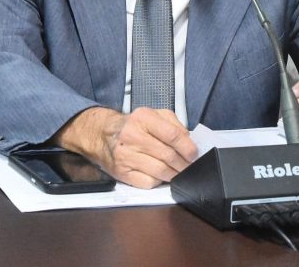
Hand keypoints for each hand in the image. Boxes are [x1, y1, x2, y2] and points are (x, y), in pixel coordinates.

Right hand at [53, 106, 196, 188]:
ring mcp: (126, 155)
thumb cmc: (134, 126)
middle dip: (184, 164)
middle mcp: (133, 136)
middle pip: (168, 155)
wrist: (104, 135)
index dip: (187, 147)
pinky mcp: (122, 172)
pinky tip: (161, 176)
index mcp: (143, 118)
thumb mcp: (154, 115)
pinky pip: (148, 182)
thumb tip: (189, 142)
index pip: (172, 135)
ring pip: (160, 171)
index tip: (194, 154)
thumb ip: (174, 125)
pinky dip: (159, 181)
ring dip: (174, 174)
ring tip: (179, 172)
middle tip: (190, 166)